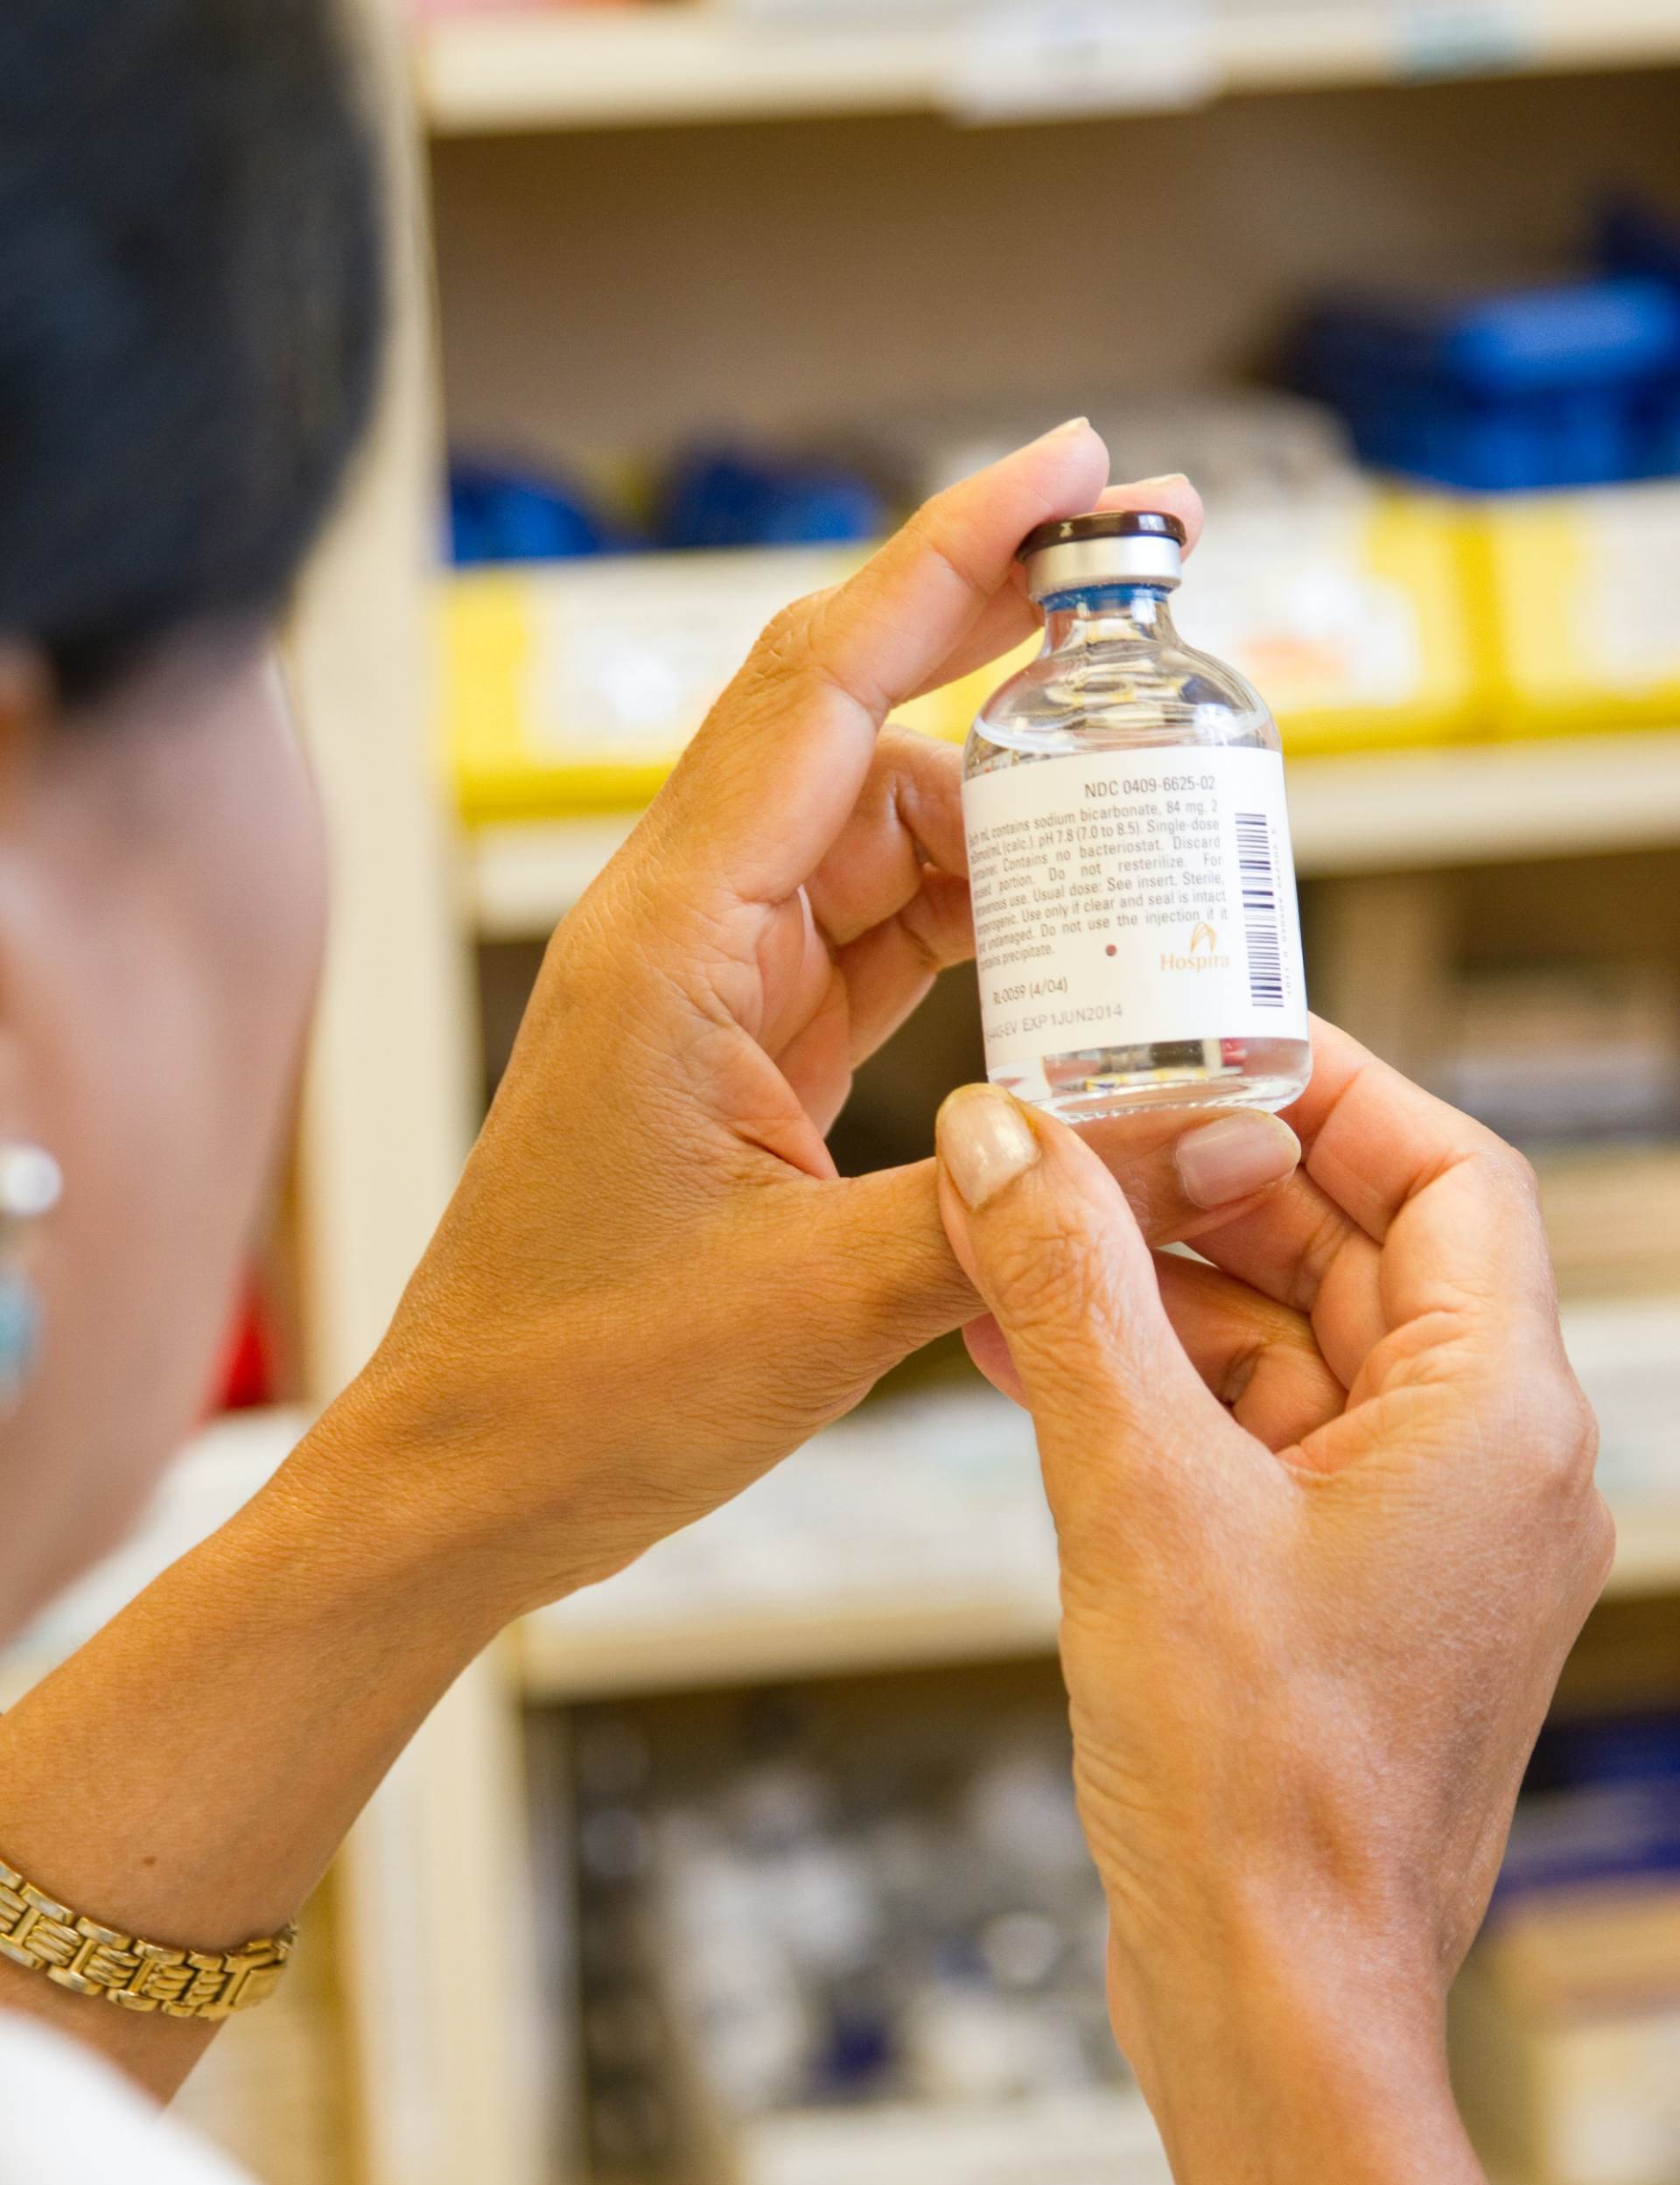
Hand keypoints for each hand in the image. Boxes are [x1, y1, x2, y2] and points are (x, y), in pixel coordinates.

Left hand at [337, 428, 1303, 1623]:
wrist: (467, 1485)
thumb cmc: (585, 1392)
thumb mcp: (829, 1303)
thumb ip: (1020, 1209)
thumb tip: (1208, 1133)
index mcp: (673, 941)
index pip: (829, 693)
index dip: (952, 562)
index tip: (1069, 471)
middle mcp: (678, 934)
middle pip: (853, 729)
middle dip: (993, 641)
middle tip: (1142, 581)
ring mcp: (702, 995)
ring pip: (869, 842)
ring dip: (996, 815)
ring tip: (1135, 811)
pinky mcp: (728, 1063)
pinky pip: (861, 943)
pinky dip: (961, 925)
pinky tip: (1053, 930)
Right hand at [935, 1021, 1612, 2092]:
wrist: (1270, 2009)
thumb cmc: (1255, 1791)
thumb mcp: (1136, 1494)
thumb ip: (1067, 1295)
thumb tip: (1004, 1144)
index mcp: (1496, 1415)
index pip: (1441, 1172)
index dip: (1321, 1088)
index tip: (1196, 1040)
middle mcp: (1486, 1465)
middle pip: (1360, 1248)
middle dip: (1209, 1184)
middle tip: (1076, 1134)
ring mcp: (1419, 1536)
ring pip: (1295, 1345)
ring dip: (1161, 1288)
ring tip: (1020, 1239)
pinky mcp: (1344, 1595)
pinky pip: (1259, 1440)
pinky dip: (1159, 1388)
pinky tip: (1030, 1354)